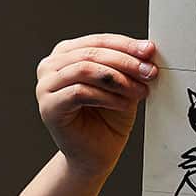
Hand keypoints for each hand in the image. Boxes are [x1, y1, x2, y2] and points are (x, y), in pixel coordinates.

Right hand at [36, 34, 157, 174]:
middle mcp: (51, 66)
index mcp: (67, 54)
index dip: (126, 44)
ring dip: (118, 79)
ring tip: (139, 90)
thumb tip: (146, 50)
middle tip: (148, 72)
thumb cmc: (106, 120)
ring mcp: (46, 86)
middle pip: (91, 53)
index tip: (149, 51)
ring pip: (84, 69)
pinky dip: (107, 96)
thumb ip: (127, 67)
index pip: (98, 41)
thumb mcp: (122, 86)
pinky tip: (124, 103)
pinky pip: (79, 92)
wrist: (95, 155)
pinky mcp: (49, 106)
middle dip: (125, 61)